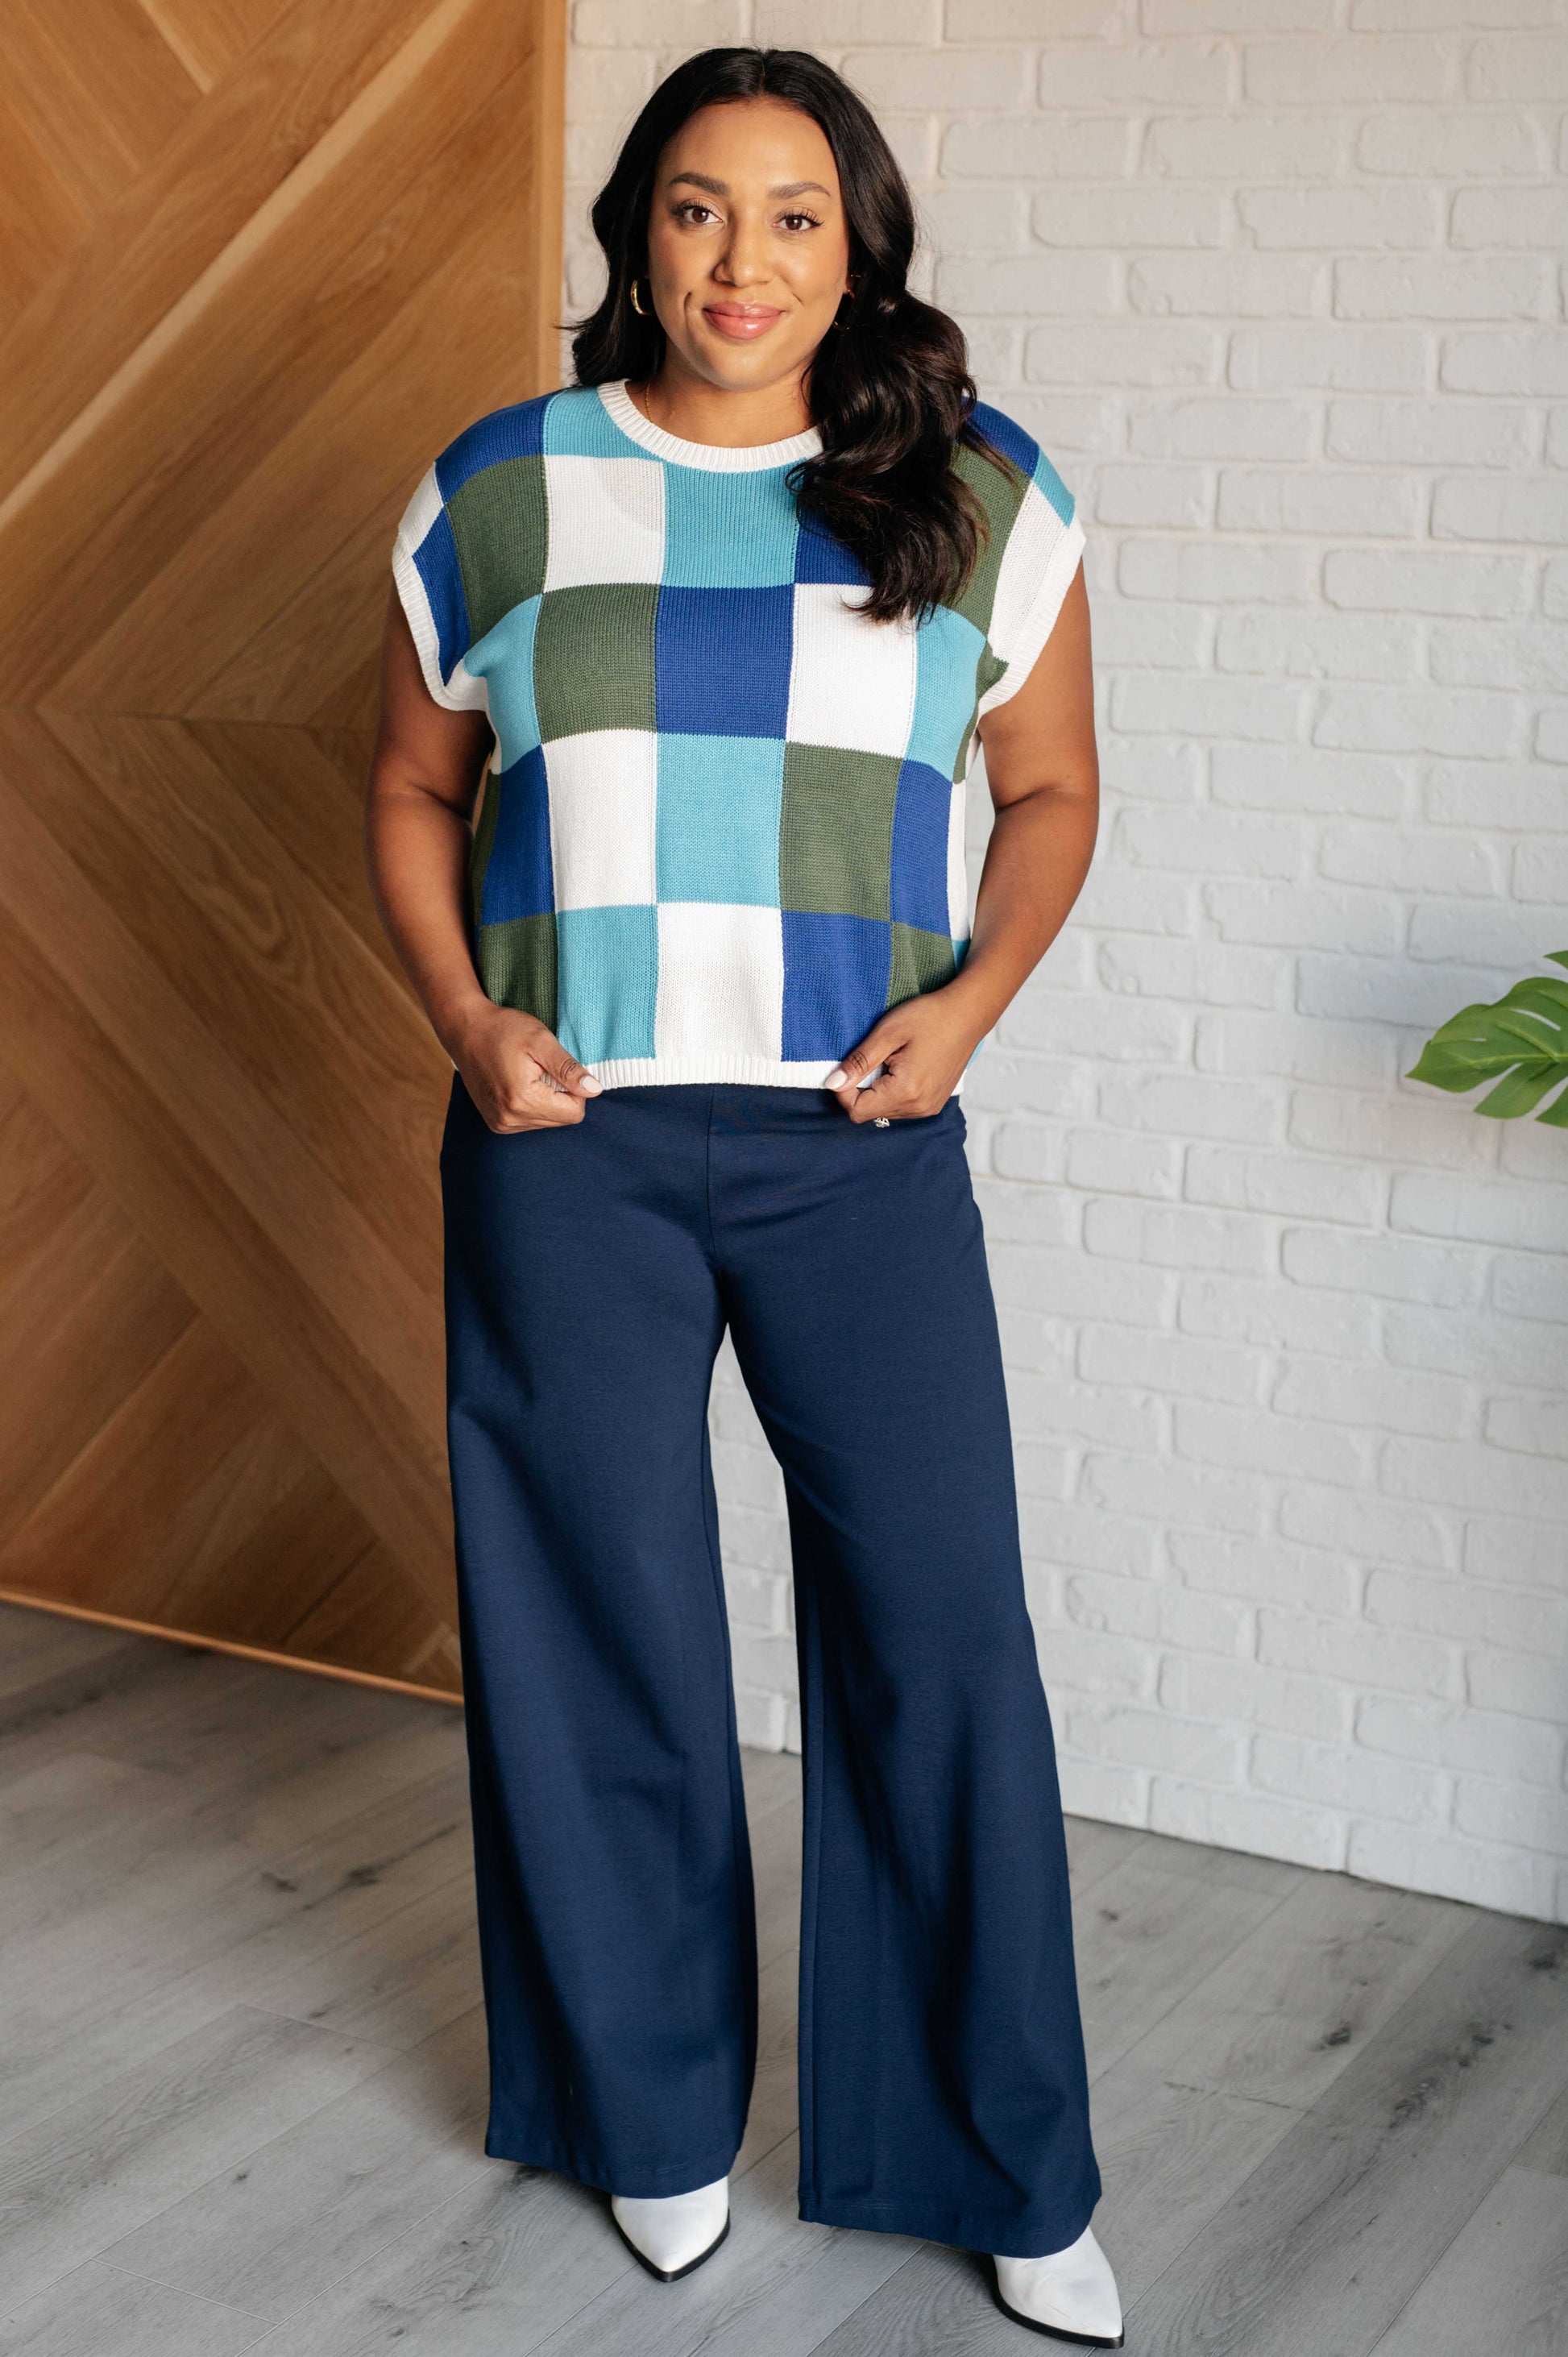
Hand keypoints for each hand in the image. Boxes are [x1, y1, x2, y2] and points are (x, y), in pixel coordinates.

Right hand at [445, 1002, 602, 1133]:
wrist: (464, 1030)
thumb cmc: (503, 1029)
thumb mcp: (541, 1041)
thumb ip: (568, 1069)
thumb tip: (594, 1090)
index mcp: (523, 1100)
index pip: (573, 1113)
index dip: (575, 1090)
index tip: (559, 1068)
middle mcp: (510, 1119)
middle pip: (561, 1120)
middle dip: (561, 1095)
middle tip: (542, 1069)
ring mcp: (501, 1124)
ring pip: (548, 1122)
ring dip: (547, 1100)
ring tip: (528, 1075)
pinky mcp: (496, 1124)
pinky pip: (531, 1122)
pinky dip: (533, 1104)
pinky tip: (519, 1084)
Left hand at [823, 984, 982, 1122]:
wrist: (968, 1014)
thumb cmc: (929, 1017)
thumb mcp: (887, 1033)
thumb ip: (859, 1062)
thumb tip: (832, 1084)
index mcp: (905, 1092)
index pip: (856, 1110)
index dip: (843, 1091)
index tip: (848, 1065)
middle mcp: (918, 1107)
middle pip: (870, 1112)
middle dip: (861, 1088)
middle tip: (873, 1057)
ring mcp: (928, 1108)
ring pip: (884, 1110)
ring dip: (877, 1089)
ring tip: (892, 1060)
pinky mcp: (934, 1103)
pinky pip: (901, 1106)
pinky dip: (893, 1091)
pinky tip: (903, 1067)